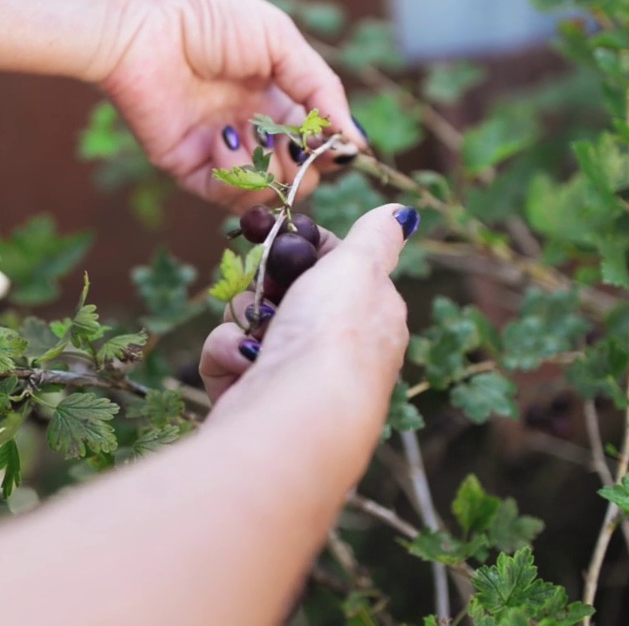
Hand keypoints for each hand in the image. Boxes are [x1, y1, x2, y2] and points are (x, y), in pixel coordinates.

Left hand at [97, 0, 368, 210]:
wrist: (148, 19)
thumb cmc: (212, 15)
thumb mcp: (282, 43)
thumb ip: (322, 93)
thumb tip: (356, 141)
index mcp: (275, 96)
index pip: (315, 143)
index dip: (329, 150)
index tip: (334, 145)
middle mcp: (249, 127)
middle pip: (295, 176)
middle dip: (302, 168)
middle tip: (291, 144)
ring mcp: (218, 149)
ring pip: (263, 193)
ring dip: (268, 171)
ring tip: (252, 133)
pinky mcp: (185, 164)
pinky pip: (223, 194)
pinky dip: (234, 176)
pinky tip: (224, 138)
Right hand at [197, 205, 414, 456]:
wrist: (295, 414)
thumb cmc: (334, 335)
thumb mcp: (359, 266)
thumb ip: (375, 236)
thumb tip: (402, 213)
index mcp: (370, 314)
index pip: (331, 266)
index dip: (302, 250)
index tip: (282, 240)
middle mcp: (333, 347)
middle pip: (283, 291)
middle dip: (264, 285)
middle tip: (266, 289)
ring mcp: (291, 373)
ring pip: (249, 320)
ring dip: (243, 318)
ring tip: (256, 334)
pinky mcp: (253, 394)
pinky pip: (226, 354)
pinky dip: (227, 353)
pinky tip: (243, 363)